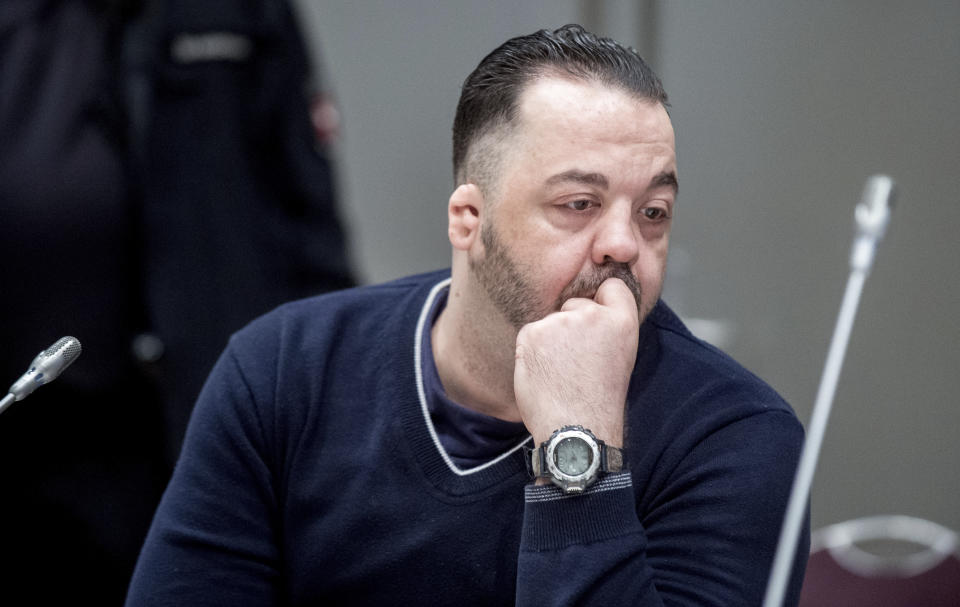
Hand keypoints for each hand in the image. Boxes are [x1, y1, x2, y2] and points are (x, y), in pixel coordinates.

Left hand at [513, 277, 639, 447]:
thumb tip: (590, 309)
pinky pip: (530, 333)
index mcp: (622, 321)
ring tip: (561, 373)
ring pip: (551, 320)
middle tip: (577, 361)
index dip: (603, 300)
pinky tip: (545, 373)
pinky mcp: (533, 332)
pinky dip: (533, 351)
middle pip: (575, 304)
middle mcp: (591, 314)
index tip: (596, 319)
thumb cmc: (599, 400)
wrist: (576, 429)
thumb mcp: (622, 357)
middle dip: (572, 325)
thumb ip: (609, 328)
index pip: (613, 287)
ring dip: (551, 340)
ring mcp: (560, 321)